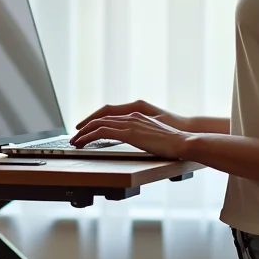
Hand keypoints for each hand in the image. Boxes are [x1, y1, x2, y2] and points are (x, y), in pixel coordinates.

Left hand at [76, 100, 190, 132]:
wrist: (184, 141)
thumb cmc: (174, 142)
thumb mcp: (156, 135)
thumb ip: (145, 135)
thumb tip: (140, 141)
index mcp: (138, 115)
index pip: (110, 115)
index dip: (96, 121)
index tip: (86, 129)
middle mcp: (132, 116)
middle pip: (101, 118)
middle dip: (85, 127)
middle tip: (75, 136)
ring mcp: (130, 123)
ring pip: (98, 124)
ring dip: (84, 133)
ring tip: (75, 142)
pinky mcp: (129, 133)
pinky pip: (102, 132)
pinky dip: (89, 137)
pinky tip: (83, 143)